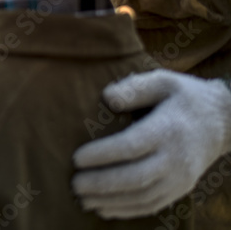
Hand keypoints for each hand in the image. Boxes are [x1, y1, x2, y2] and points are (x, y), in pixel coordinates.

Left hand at [72, 69, 230, 217]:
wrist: (223, 122)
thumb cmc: (184, 97)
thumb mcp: (162, 81)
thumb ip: (134, 87)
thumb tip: (107, 98)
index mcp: (168, 129)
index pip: (131, 146)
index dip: (102, 155)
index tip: (76, 159)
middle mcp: (175, 158)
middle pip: (136, 177)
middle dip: (102, 183)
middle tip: (74, 183)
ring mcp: (180, 177)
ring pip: (143, 196)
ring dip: (110, 201)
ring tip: (82, 199)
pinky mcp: (180, 189)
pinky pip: (153, 205)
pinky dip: (127, 210)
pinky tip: (104, 208)